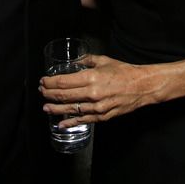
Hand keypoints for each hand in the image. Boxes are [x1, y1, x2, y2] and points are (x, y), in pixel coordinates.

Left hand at [40, 55, 156, 126]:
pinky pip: (83, 120)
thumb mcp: (105, 61)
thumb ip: (88, 60)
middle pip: (63, 96)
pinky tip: (61, 123)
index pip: (63, 82)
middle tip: (42, 91)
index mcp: (91, 77)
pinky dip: (70, 122)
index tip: (43, 81)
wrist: (142, 86)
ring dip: (55, 108)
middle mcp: (92, 93)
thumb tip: (76, 60)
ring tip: (45, 107)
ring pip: (70, 109)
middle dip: (49, 93)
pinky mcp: (102, 116)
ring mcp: (96, 107)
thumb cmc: (125, 72)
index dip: (50, 82)